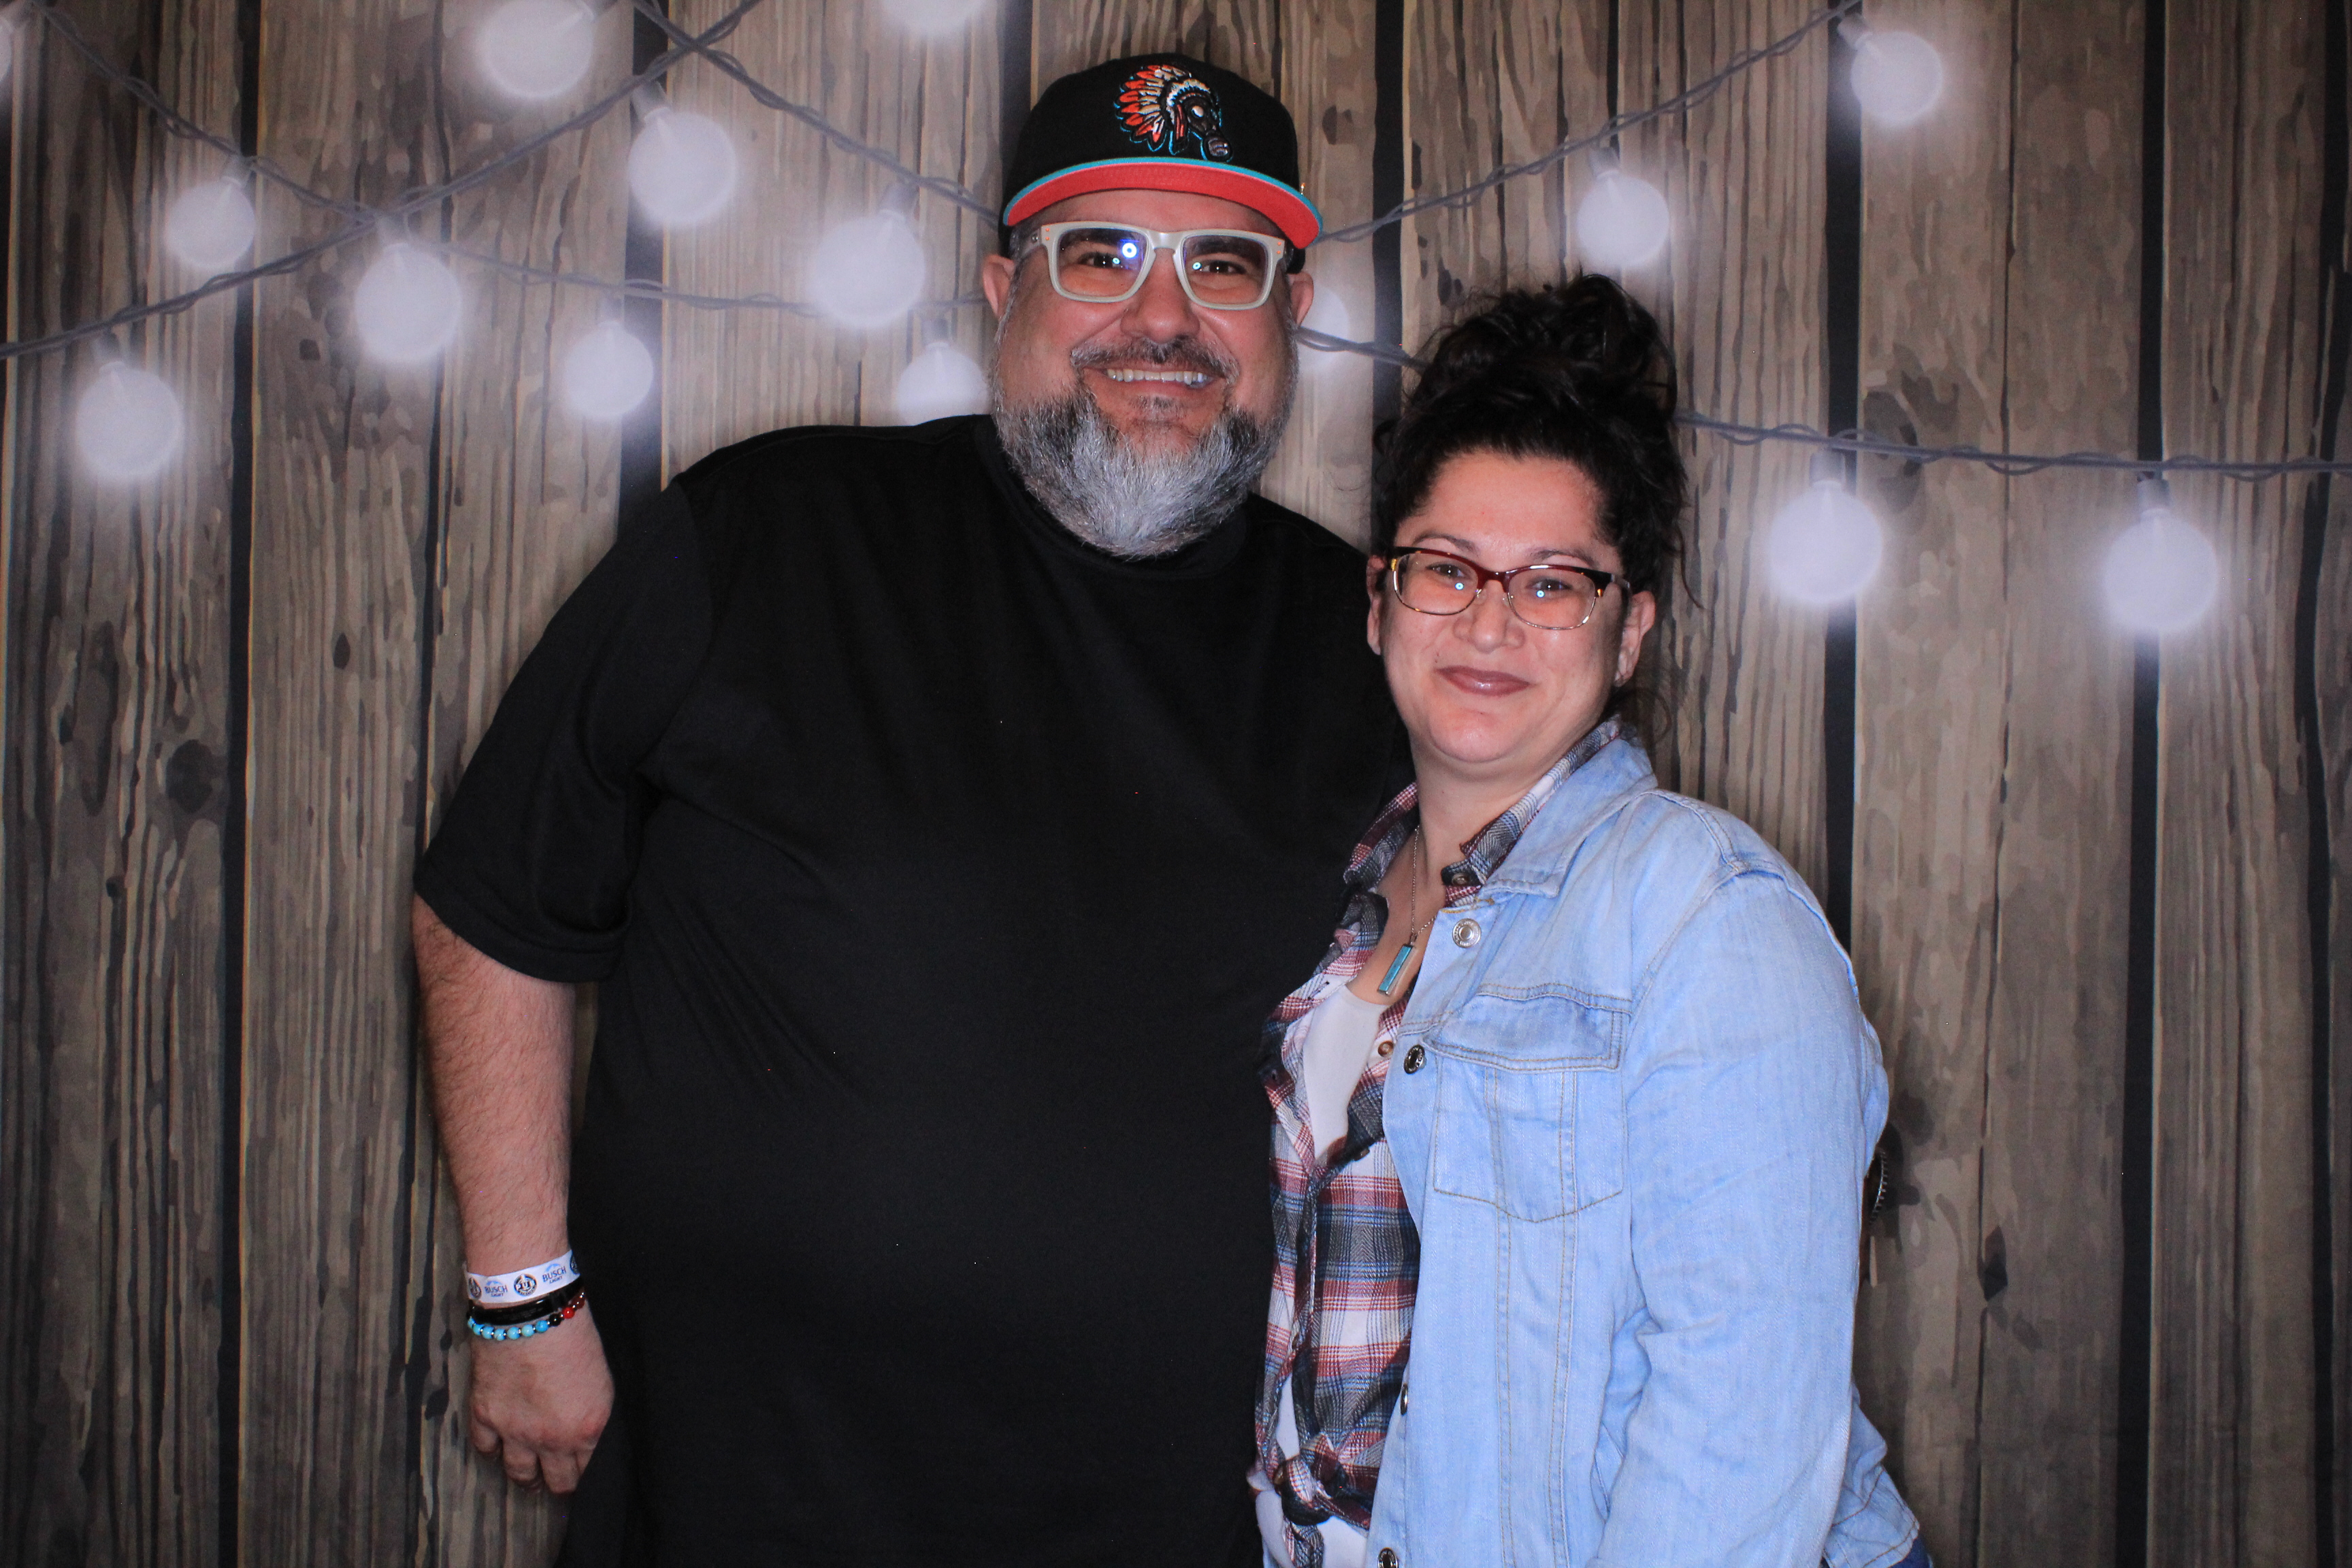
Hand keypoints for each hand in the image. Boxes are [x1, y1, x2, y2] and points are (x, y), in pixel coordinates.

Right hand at [465, 1302, 613, 1492]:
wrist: (533, 1312)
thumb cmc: (576, 1334)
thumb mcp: (603, 1378)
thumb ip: (597, 1412)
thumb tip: (593, 1428)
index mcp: (588, 1428)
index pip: (591, 1470)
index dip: (590, 1476)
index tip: (587, 1476)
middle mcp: (552, 1439)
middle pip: (558, 1481)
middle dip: (561, 1484)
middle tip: (560, 1483)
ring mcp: (516, 1431)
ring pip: (520, 1473)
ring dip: (527, 1477)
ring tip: (530, 1479)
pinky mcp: (487, 1416)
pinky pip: (486, 1449)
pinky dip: (492, 1451)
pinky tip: (497, 1449)